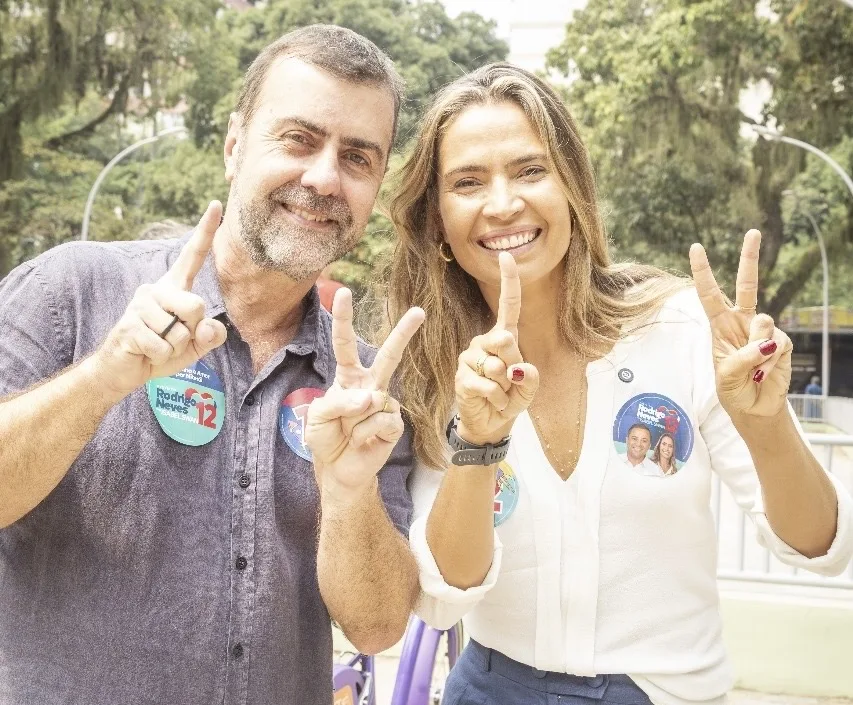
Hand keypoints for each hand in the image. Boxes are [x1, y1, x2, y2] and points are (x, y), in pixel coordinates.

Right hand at [94, 201, 227, 397]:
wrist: (126, 370)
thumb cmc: (164, 352)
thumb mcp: (196, 345)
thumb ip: (212, 335)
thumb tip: (209, 327)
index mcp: (175, 288)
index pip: (193, 256)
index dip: (206, 231)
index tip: (216, 204)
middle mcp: (156, 289)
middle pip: (196, 305)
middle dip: (192, 331)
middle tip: (173, 339)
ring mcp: (140, 305)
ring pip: (179, 331)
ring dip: (175, 348)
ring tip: (158, 345)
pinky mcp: (129, 325)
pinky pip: (162, 346)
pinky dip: (161, 356)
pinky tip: (146, 352)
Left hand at [304, 288, 424, 502]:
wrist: (338, 470)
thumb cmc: (326, 439)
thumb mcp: (317, 417)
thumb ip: (337, 401)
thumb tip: (370, 399)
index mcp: (348, 378)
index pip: (345, 345)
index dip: (343, 319)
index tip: (342, 293)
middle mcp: (370, 386)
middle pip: (389, 355)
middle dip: (404, 333)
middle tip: (419, 311)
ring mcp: (385, 404)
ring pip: (374, 400)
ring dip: (354, 421)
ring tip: (349, 433)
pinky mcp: (395, 424)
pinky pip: (381, 420)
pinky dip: (365, 433)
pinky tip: (364, 442)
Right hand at [455, 252, 538, 444]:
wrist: (490, 423)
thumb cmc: (510, 398)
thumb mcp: (529, 389)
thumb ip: (531, 377)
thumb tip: (518, 368)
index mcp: (503, 337)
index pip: (508, 305)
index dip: (508, 281)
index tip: (506, 255)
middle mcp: (484, 342)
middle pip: (505, 340)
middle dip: (514, 365)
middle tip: (511, 382)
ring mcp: (470, 358)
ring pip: (496, 367)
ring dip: (507, 388)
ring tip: (501, 394)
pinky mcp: (462, 377)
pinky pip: (488, 385)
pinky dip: (499, 399)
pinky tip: (494, 402)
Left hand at [690, 230, 791, 416]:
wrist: (754, 408)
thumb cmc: (733, 390)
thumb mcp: (725, 376)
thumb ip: (741, 358)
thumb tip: (765, 341)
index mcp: (720, 325)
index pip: (709, 294)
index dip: (703, 272)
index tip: (696, 247)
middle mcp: (742, 322)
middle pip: (747, 284)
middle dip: (750, 257)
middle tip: (753, 231)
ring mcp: (763, 330)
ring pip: (763, 323)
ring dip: (757, 350)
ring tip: (752, 370)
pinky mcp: (782, 342)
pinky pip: (777, 343)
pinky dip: (771, 360)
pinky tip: (765, 371)